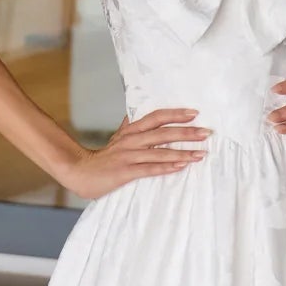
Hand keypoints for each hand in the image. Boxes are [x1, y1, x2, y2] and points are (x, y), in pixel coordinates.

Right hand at [61, 107, 210, 199]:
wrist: (79, 171)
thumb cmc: (102, 158)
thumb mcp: (117, 139)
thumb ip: (129, 127)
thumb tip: (135, 114)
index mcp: (131, 131)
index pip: (156, 117)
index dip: (175, 114)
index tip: (194, 113)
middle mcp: (131, 141)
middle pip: (162, 133)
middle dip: (186, 132)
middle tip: (207, 132)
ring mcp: (128, 156)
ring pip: (159, 151)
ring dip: (182, 152)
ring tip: (201, 153)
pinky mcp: (126, 172)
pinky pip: (149, 169)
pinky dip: (166, 167)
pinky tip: (181, 166)